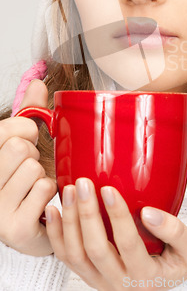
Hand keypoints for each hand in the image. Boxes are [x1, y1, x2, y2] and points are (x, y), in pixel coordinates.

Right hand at [0, 80, 56, 255]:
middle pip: (20, 148)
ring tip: (34, 188)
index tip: (26, 142)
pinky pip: (44, 189)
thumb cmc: (26, 182)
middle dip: (35, 155)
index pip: (9, 129)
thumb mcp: (24, 143)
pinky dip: (51, 192)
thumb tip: (38, 83)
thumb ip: (29, 113)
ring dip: (43, 175)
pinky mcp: (14, 228)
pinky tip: (41, 203)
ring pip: (33, 168)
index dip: (27, 132)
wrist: (32, 228)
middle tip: (31, 170)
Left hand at [45, 178, 186, 290]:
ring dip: (69, 221)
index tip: (109, 189)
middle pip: (96, 248)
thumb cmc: (174, 262)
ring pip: (76, 254)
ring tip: (69, 191)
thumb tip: (149, 212)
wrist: (159, 283)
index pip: (128, 243)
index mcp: (145, 275)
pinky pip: (66, 258)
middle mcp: (119, 281)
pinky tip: (54, 211)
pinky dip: (56, 234)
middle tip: (83, 184)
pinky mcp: (87, 274)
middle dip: (87, 213)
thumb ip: (175, 231)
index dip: (117, 216)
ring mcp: (99, 280)